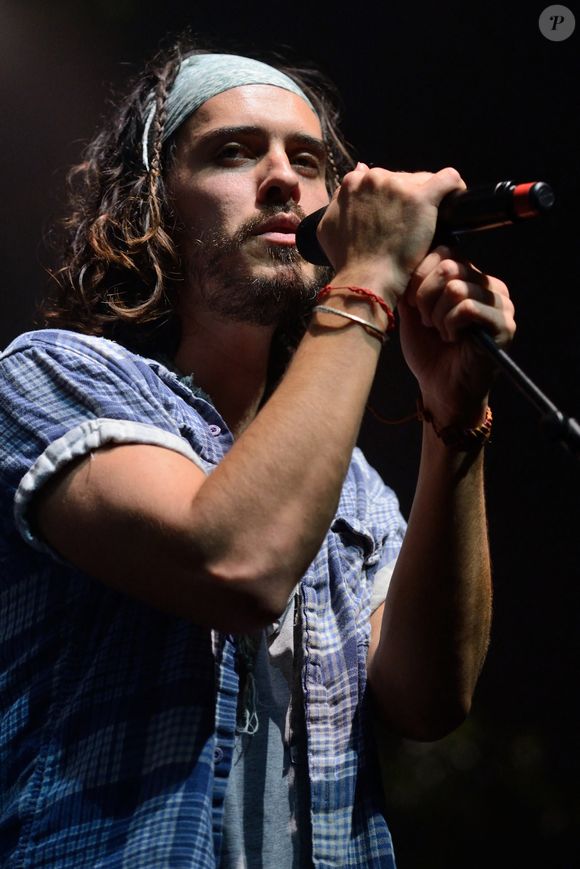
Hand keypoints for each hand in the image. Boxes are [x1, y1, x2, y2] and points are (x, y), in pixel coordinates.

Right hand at [316, 163, 466, 305]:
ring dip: (427, 198)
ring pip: (423, 180)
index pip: (380, 180)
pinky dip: (454, 187)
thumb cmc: (348, 261)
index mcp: (353, 184)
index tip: (396, 215)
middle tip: (411, 225)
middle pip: (401, 179)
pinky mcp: (422, 198)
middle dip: (407, 197)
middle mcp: (373, 178)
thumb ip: (339, 200)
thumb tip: (357, 171)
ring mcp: (398, 186)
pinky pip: (448, 179)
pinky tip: (456, 198)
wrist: (367, 279)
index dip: (390, 198)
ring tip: (430, 221)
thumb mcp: (328, 227)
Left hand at [399, 245, 515, 426]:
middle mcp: (490, 285)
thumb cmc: (428, 352)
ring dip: (438, 315)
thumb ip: (412, 282)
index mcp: (470, 277)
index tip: (412, 304)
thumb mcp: (413, 311)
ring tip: (441, 332)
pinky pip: (468, 309)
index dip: (419, 276)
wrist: (440, 390)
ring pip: (457, 288)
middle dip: (426, 297)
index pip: (445, 251)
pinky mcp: (505, 325)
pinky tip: (453, 339)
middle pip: (450, 266)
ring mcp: (501, 304)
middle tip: (428, 322)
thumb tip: (403, 259)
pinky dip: (451, 325)